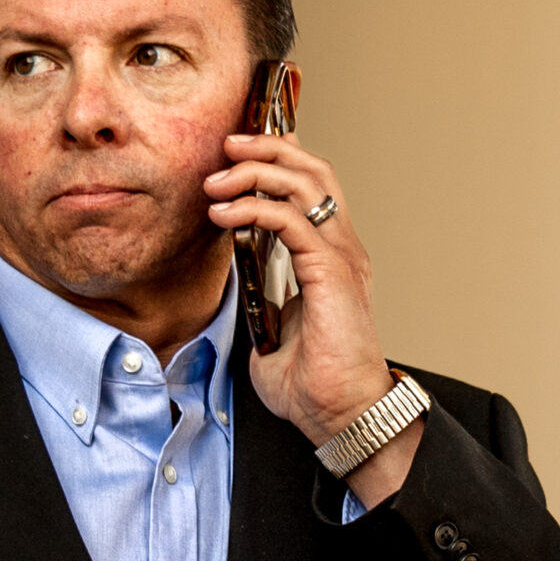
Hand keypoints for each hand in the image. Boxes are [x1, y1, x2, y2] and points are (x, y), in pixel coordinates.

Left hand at [206, 132, 422, 507]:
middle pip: (313, 170)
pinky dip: (254, 208)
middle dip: (267, 149)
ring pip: (305, 183)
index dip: (279, 160)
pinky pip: (291, 219)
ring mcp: (341, 257)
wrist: (341, 414)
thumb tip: (240, 301)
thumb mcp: (274, 336)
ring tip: (218, 179)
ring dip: (256, 171)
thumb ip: (262, 308)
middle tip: (227, 146)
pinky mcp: (332, 271)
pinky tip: (225, 215)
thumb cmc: (315, 385)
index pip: (312, 188)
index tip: (237, 155)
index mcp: (332, 259)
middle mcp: (342, 249)